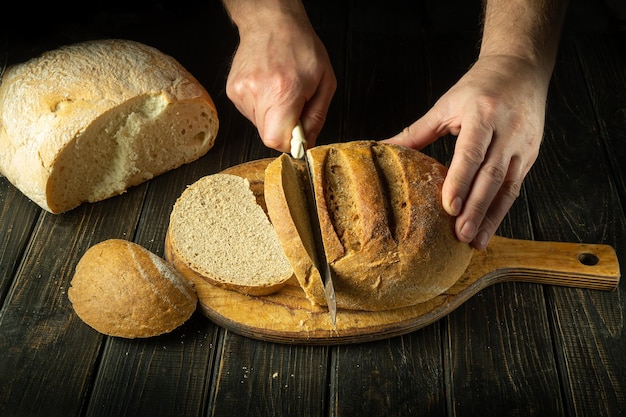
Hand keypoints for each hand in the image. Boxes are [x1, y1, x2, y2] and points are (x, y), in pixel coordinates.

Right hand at [226, 12, 335, 151]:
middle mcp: (257, 92)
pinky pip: (250, 113)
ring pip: (259, 125)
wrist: (271, 22)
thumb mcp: (324, 82)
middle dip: (284, 129)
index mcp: (282, 91)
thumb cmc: (300, 47)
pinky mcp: (232, 91)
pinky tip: (268, 87)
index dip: (290, 142)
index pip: (276, 140)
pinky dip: (262, 107)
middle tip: (294, 106)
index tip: (299, 133)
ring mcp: (241, 92)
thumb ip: (316, 117)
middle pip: (268, 136)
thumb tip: (308, 142)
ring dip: (273, 116)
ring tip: (279, 91)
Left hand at [384, 55, 550, 248]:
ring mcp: (522, 145)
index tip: (450, 207)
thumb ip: (417, 131)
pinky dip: (501, 211)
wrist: (522, 68)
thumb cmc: (479, 86)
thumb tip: (382, 147)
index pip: (472, 152)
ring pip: (507, 186)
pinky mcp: (529, 156)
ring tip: (475, 241)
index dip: (461, 181)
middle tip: (461, 235)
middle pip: (491, 175)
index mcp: (482, 113)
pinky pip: (514, 187)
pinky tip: (488, 229)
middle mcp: (507, 130)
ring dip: (491, 217)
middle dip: (476, 208)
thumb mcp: (446, 104)